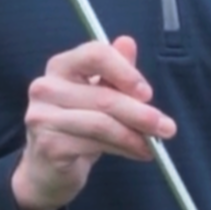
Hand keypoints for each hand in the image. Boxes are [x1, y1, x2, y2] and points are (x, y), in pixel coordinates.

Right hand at [12, 36, 175, 209]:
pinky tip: (137, 153)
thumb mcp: (99, 93)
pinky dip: (123, 149)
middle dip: (141, 114)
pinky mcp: (49, 145)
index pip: (95, 54)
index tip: (147, 93)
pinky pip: (95, 144)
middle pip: (104, 95)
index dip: (126, 72)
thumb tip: (128, 42)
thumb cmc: (78, 124)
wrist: (48, 167)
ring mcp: (43, 117)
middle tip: (167, 128)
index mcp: (60, 65)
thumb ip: (115, 70)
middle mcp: (45, 86)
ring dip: (134, 135)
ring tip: (154, 145)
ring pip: (101, 123)